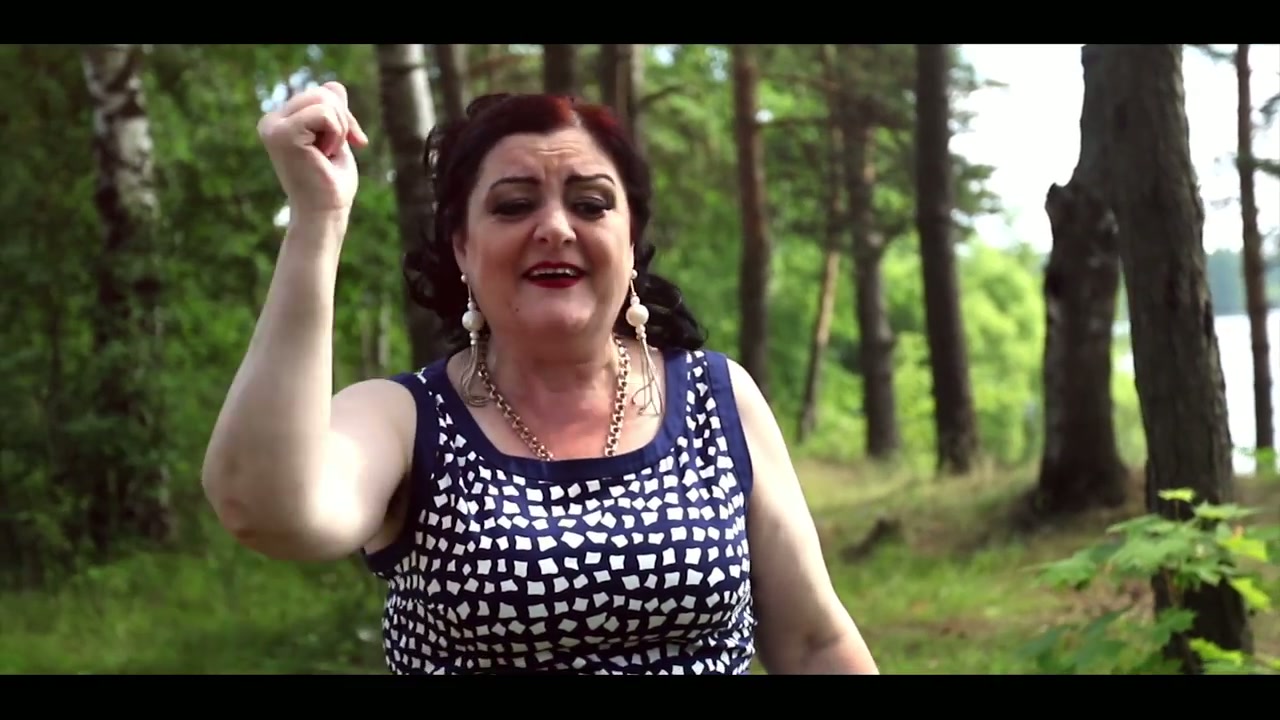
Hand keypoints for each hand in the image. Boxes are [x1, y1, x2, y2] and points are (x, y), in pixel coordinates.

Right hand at [258, 81, 369, 217]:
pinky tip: (323, 155)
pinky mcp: (282, 134)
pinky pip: (324, 113)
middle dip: (343, 121)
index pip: (322, 93)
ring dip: (339, 129)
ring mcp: (273, 127)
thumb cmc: (330, 184)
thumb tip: (333, 85)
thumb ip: (332, 111)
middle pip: (323, 92)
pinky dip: (336, 133)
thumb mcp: (335, 138)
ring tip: (326, 154)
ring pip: (324, 99)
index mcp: (279, 121)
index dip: (344, 116)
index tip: (353, 142)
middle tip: (335, 152)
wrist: (324, 214)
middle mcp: (270, 121)